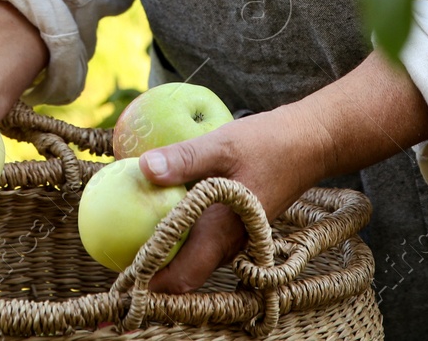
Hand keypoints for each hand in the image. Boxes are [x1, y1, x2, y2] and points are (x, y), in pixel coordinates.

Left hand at [136, 109, 324, 293]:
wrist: (312, 142)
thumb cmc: (270, 143)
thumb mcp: (222, 144)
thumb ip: (183, 158)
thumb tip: (143, 168)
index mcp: (224, 232)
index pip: (183, 276)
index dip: (151, 285)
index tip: (122, 281)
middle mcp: (230, 243)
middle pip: (184, 274)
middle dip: (151, 274)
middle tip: (115, 261)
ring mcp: (235, 236)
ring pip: (194, 258)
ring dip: (165, 255)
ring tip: (127, 242)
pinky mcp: (236, 223)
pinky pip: (203, 239)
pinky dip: (180, 235)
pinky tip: (158, 213)